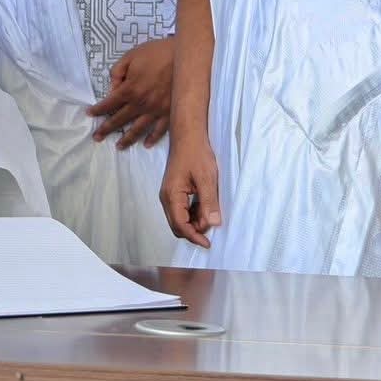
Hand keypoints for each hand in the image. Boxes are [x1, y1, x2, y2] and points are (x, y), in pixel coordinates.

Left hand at [88, 37, 175, 147]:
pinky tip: (146, 144)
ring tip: (119, 146)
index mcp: (130, 89)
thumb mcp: (130, 56)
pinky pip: (160, 130)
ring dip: (127, 139)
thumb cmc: (156, 53)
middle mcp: (141, 103)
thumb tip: (112, 89)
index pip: (109, 104)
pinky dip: (153, 138)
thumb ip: (117, 73)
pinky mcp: (171, 113)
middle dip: (106, 129)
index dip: (98, 110)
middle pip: (120, 120)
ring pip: (138, 129)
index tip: (89, 114)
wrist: (184, 56)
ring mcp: (157, 110)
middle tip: (96, 137)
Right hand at [159, 131, 221, 247]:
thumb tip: (213, 224)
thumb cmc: (196, 154)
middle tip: (212, 226)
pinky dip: (194, 214)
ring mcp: (169, 195)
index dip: (194, 236)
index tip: (208, 243)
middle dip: (194, 230)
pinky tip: (205, 206)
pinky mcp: (174, 192)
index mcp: (172, 195)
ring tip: (211, 213)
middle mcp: (166, 197)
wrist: (188, 137)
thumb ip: (209, 202)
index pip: (180, 225)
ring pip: (180, 218)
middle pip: (177, 225)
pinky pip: (182, 210)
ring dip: (195, 222)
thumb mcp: (207, 178)